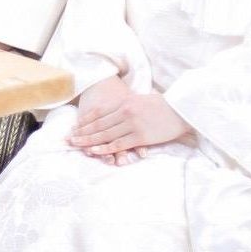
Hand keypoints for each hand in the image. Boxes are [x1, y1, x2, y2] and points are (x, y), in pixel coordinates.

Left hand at [68, 84, 189, 159]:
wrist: (181, 109)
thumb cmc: (163, 105)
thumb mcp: (141, 100)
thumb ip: (128, 106)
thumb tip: (118, 111)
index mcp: (124, 102)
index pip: (100, 113)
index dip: (86, 121)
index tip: (75, 127)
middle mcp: (125, 112)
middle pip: (99, 124)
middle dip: (83, 131)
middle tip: (69, 137)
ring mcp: (131, 124)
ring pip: (105, 134)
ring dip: (89, 140)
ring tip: (76, 144)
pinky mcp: (140, 136)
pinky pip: (119, 143)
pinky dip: (105, 148)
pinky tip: (94, 151)